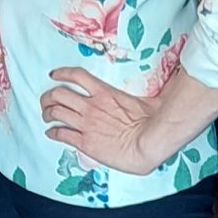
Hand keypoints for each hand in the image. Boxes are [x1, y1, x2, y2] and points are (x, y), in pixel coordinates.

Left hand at [41, 67, 168, 173]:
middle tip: (46, 100)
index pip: (76, 76)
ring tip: (46, 116)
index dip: (61, 73)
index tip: (54, 75)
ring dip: (47, 113)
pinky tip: (50, 133)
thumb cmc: (153, 123)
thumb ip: (152, 90)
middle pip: (58, 94)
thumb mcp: (150, 100)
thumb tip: (172, 78)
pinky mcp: (85, 142)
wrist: (148, 144)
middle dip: (48, 96)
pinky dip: (52, 133)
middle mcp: (90, 106)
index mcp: (105, 93)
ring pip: (55, 112)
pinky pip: (61, 134)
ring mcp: (86, 124)